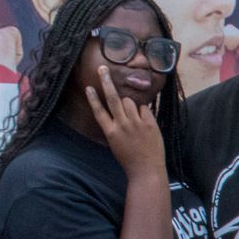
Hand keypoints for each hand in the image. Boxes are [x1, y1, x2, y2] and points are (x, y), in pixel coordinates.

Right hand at [85, 66, 167, 181]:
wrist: (146, 170)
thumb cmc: (130, 159)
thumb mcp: (116, 144)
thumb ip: (114, 127)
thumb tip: (117, 110)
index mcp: (110, 132)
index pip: (99, 111)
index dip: (93, 98)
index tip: (88, 87)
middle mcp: (122, 125)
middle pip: (112, 98)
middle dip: (106, 81)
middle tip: (102, 68)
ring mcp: (136, 124)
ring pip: (129, 101)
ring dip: (129, 105)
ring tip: (133, 118)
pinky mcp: (150, 124)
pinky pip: (144, 108)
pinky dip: (143, 112)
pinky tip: (144, 123)